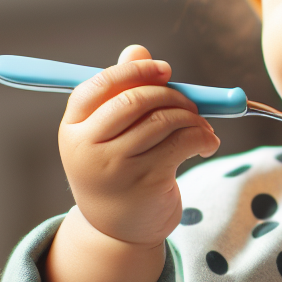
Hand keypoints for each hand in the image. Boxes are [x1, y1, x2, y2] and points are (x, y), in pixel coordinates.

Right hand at [58, 44, 219, 245]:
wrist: (117, 232)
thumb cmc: (116, 172)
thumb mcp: (109, 134)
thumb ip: (121, 92)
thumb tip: (137, 50)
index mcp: (73, 127)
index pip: (100, 84)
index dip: (135, 71)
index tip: (165, 70)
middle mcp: (88, 146)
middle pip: (134, 99)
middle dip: (170, 94)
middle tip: (190, 103)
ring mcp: (115, 166)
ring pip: (162, 120)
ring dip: (192, 118)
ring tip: (202, 127)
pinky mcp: (145, 182)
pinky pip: (182, 143)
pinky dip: (202, 137)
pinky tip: (207, 143)